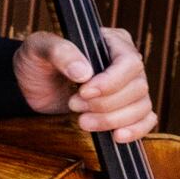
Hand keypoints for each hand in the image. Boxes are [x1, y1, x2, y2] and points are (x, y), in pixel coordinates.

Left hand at [13, 27, 158, 139]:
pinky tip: (116, 136)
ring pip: (141, 106)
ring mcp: (130, 87)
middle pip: (137, 87)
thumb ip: (59, 52)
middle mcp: (126, 63)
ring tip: (82, 121)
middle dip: (105, 103)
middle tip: (73, 105)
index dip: (110, 82)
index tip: (84, 92)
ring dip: (112, 119)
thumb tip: (84, 72)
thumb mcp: (38, 48)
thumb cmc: (37, 61)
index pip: (129, 62)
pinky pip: (146, 120)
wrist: (33, 86)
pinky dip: (135, 130)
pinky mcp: (127, 109)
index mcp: (112, 41)